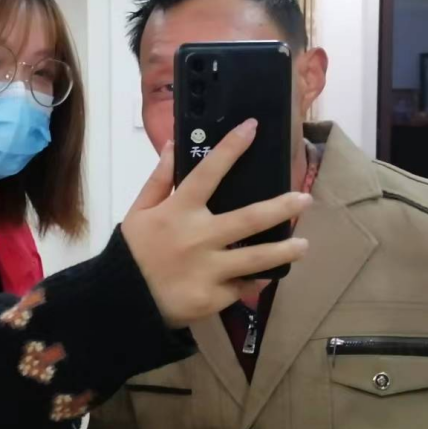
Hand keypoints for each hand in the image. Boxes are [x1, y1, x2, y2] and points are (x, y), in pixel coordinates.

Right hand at [121, 119, 310, 326]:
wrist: (122, 301)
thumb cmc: (132, 252)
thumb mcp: (139, 211)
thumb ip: (160, 179)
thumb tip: (175, 144)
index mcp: (178, 211)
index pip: (208, 172)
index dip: (231, 148)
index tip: (252, 128)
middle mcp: (198, 238)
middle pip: (249, 219)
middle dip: (281, 207)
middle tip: (305, 199)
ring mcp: (208, 269)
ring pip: (256, 258)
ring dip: (284, 250)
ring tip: (304, 245)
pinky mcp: (213, 297)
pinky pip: (242, 286)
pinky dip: (255, 280)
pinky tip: (267, 274)